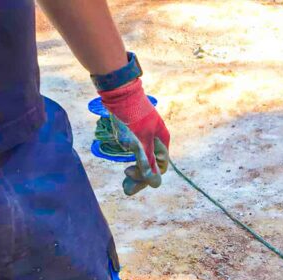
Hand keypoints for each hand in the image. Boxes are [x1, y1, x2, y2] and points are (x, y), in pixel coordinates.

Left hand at [99, 79, 169, 195]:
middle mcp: (157, 139)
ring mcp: (147, 134)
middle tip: (125, 186)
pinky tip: (123, 153)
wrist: (120, 91)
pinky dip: (131, 154)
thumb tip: (155, 184)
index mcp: (162, 141)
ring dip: (135, 166)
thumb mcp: (140, 143)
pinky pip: (137, 147)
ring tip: (124, 173)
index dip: (146, 176)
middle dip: (139, 175)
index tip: (128, 175)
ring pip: (143, 156)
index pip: (159, 168)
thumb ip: (147, 163)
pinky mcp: (137, 129)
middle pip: (152, 164)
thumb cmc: (132, 117)